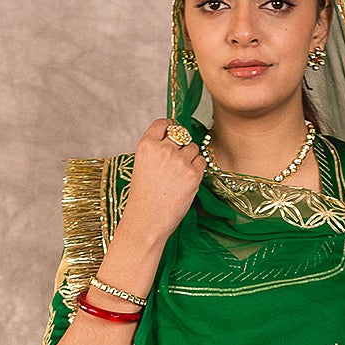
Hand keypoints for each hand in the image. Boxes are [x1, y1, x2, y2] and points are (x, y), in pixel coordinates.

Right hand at [117, 118, 205, 250]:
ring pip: (193, 147)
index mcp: (146, 146)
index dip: (170, 128)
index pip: (163, 124)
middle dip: (181, 144)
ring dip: (190, 157)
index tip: (172, 132)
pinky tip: (187, 179)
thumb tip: (175, 138)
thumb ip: (156, 150)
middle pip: (181, 134)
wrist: (147, 220)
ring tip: (180, 173)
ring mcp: (179, 161)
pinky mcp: (192, 173)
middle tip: (177, 159)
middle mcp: (163, 149)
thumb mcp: (142, 166)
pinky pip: (201, 161)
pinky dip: (197, 168)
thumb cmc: (143, 198)